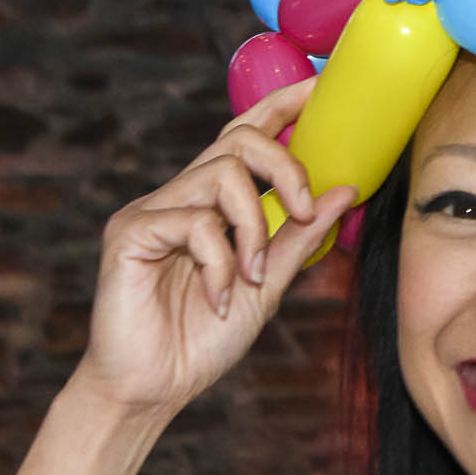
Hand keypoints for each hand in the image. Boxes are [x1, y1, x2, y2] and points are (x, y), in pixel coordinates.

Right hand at [72, 81, 357, 416]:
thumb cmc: (204, 338)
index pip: (247, 135)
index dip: (282, 105)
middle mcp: (181, 196)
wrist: (153, 388)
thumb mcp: (268, 284)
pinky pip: (193, 223)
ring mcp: (152, 211)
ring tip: (251, 276)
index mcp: (213, 203)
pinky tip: (218, 298)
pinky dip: (220, 263)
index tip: (320, 86)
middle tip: (305, 210)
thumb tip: (346, 190)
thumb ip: (301, 238)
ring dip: (253, 227)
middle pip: (238, 140)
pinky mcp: (129, 232)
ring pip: (220, 175)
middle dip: (285, 166)